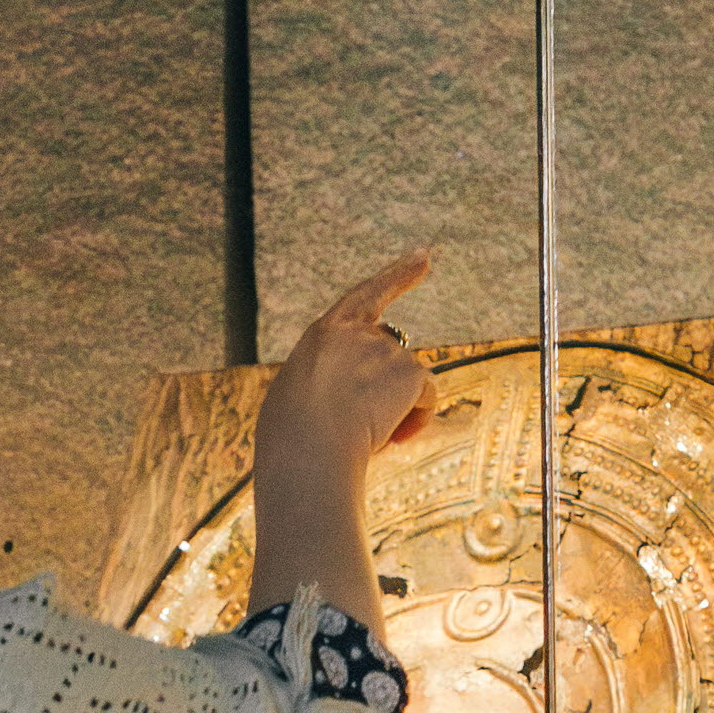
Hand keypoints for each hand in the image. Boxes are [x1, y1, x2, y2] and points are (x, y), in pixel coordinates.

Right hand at [249, 251, 435, 636]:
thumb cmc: (288, 450)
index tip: (425, 256)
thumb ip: (323, 397)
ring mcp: (381, 348)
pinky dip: (414, 423)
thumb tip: (336, 444)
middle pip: (395, 354)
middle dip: (396, 389)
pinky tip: (383, 437)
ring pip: (410, 386)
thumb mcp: (295, 411)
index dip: (397, 275)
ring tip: (361, 440)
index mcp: (319, 338)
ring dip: (398, 416)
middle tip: (370, 432)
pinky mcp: (405, 370)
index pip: (363, 296)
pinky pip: (425, 400)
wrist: (302, 455)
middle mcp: (352, 332)